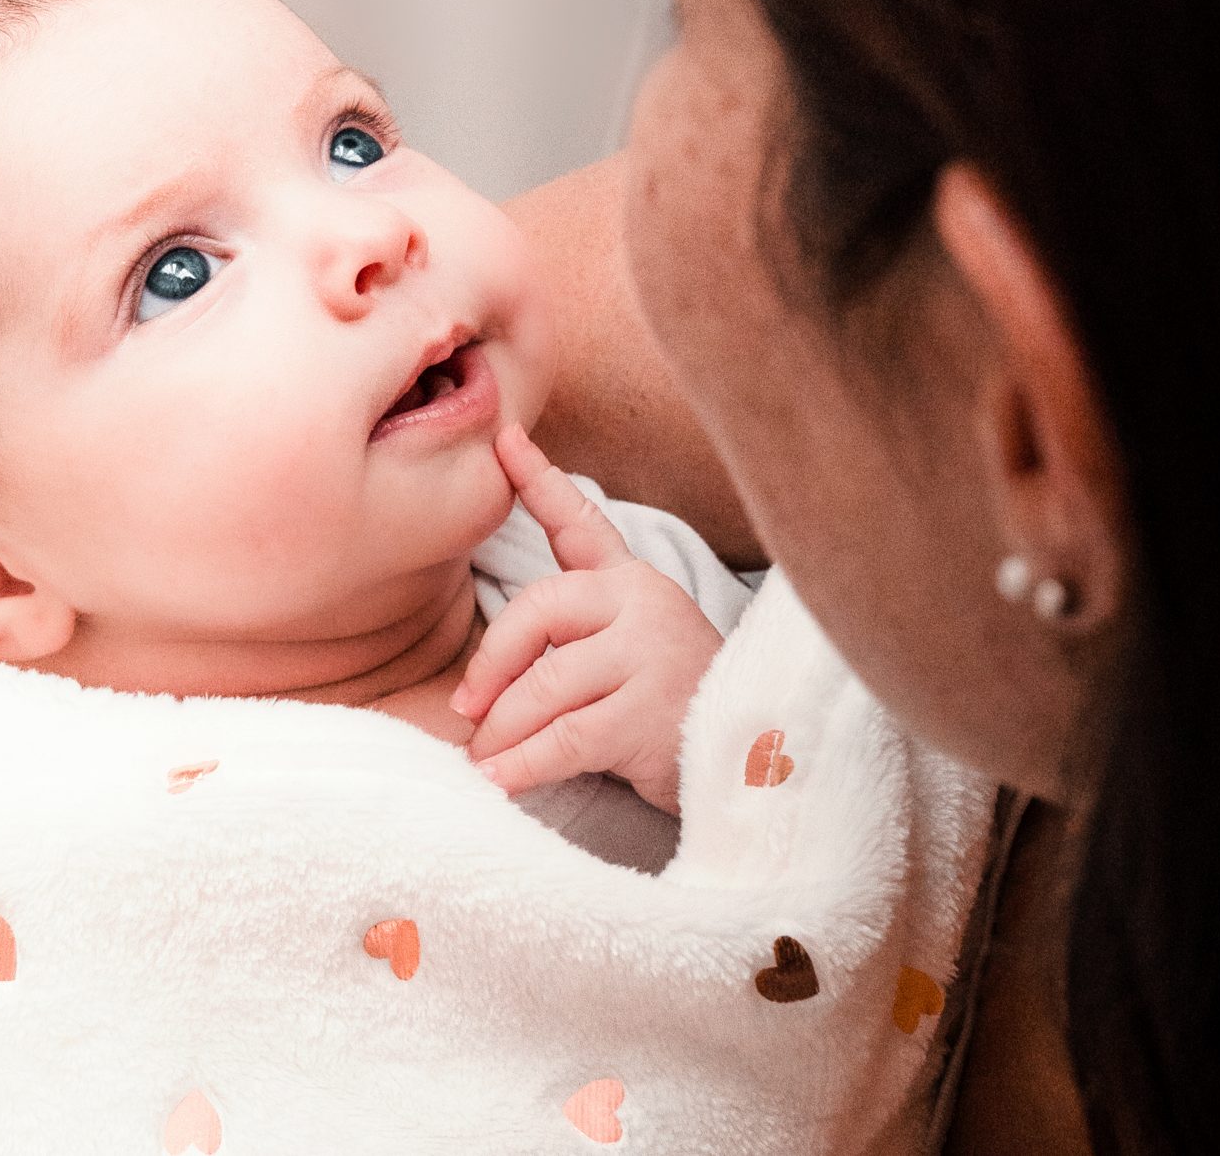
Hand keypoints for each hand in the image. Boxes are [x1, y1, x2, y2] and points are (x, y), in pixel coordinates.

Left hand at [449, 424, 723, 813]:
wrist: (754, 766)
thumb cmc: (671, 710)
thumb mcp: (625, 654)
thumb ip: (568, 643)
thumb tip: (475, 689)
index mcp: (631, 583)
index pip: (580, 522)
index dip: (539, 479)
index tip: (505, 437)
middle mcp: (643, 604)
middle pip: (539, 611)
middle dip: (492, 664)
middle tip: (465, 707)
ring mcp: (650, 657)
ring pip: (544, 685)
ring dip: (501, 729)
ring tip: (482, 759)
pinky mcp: (648, 716)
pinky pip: (562, 738)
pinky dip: (520, 765)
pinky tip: (498, 781)